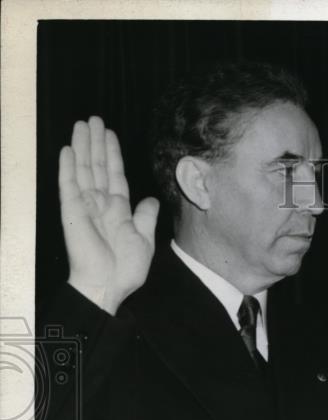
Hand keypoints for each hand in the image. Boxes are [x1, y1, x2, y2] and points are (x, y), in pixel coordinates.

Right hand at [60, 116, 158, 314]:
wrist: (108, 285)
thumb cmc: (126, 268)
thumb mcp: (145, 239)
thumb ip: (146, 217)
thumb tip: (152, 199)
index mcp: (118, 209)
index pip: (115, 174)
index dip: (113, 154)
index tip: (110, 134)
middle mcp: (100, 204)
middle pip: (98, 166)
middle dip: (96, 142)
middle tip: (94, 118)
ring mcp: (85, 206)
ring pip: (84, 169)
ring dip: (83, 146)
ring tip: (82, 124)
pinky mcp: (72, 212)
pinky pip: (68, 185)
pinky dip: (68, 167)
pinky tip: (68, 149)